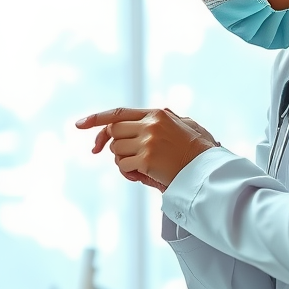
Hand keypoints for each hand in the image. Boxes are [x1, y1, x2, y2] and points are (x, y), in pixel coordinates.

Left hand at [75, 107, 219, 189]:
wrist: (208, 170)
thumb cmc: (200, 151)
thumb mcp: (187, 125)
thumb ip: (167, 119)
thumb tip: (158, 114)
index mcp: (157, 114)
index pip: (118, 112)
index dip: (96, 118)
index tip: (79, 124)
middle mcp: (150, 124)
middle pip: (113, 132)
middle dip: (113, 146)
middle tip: (127, 159)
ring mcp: (148, 141)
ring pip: (116, 151)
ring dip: (124, 162)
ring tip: (144, 167)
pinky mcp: (147, 159)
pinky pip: (123, 166)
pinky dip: (129, 174)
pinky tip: (145, 175)